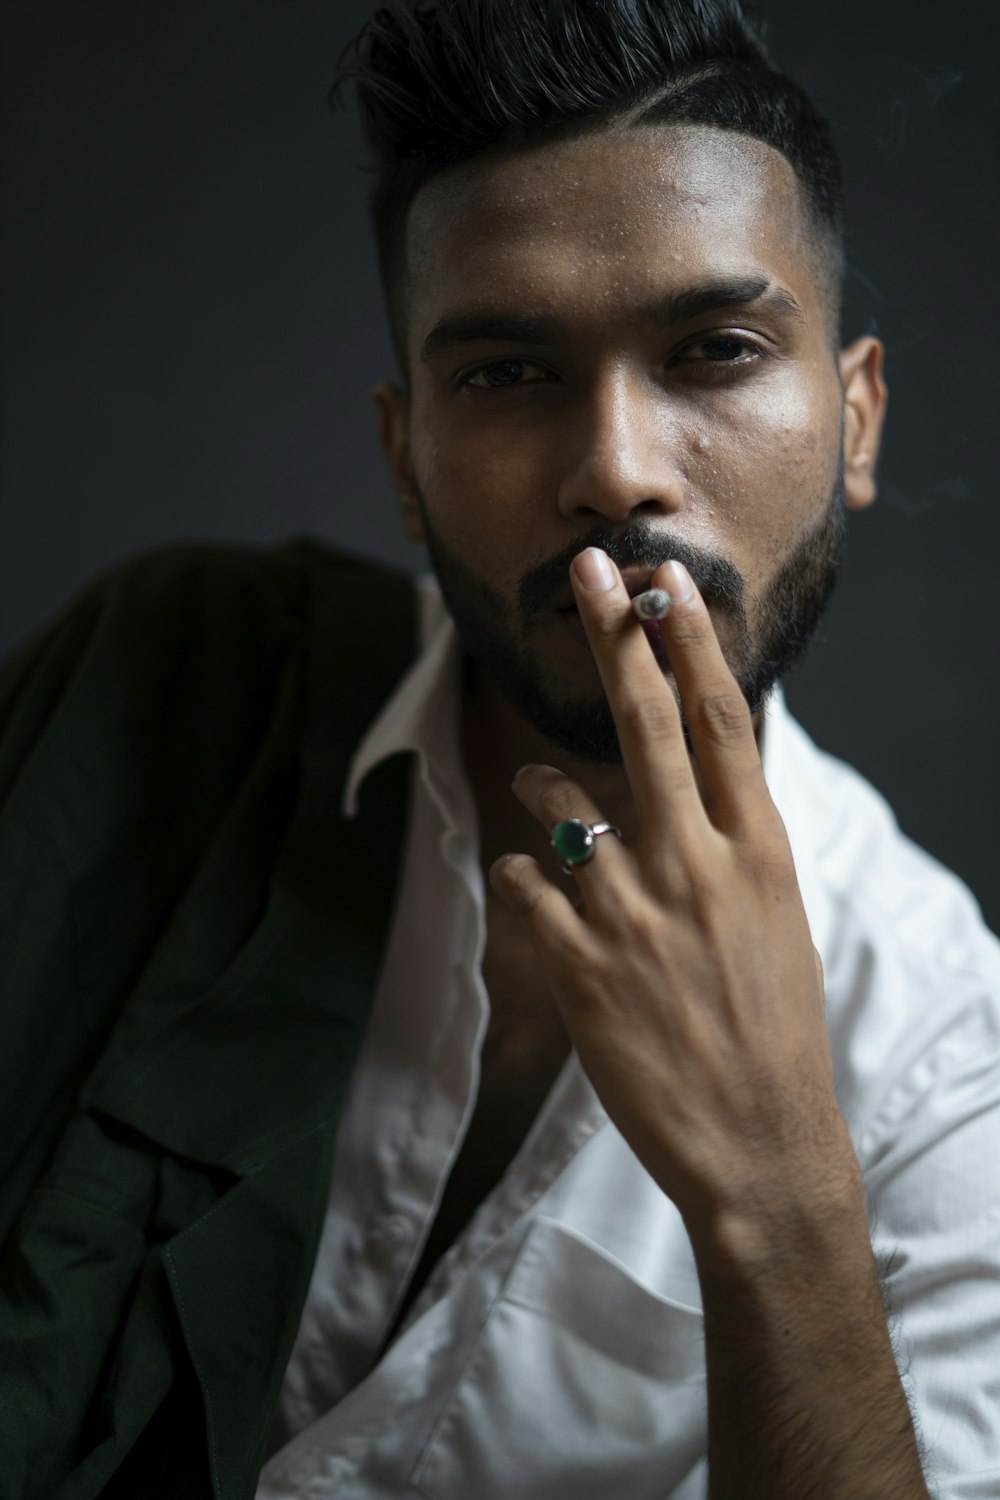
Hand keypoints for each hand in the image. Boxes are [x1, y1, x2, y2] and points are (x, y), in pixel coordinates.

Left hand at [489, 549, 857, 1251]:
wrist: (760, 1144)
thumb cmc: (773, 1027)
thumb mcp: (776, 917)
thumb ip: (732, 843)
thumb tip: (692, 781)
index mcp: (759, 852)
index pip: (723, 722)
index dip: (690, 642)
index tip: (666, 581)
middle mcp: (697, 866)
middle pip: (648, 725)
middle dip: (617, 637)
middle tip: (589, 569)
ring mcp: (633, 912)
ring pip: (560, 800)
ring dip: (542, 781)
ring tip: (538, 781)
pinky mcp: (579, 964)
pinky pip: (523, 884)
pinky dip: (522, 880)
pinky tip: (537, 901)